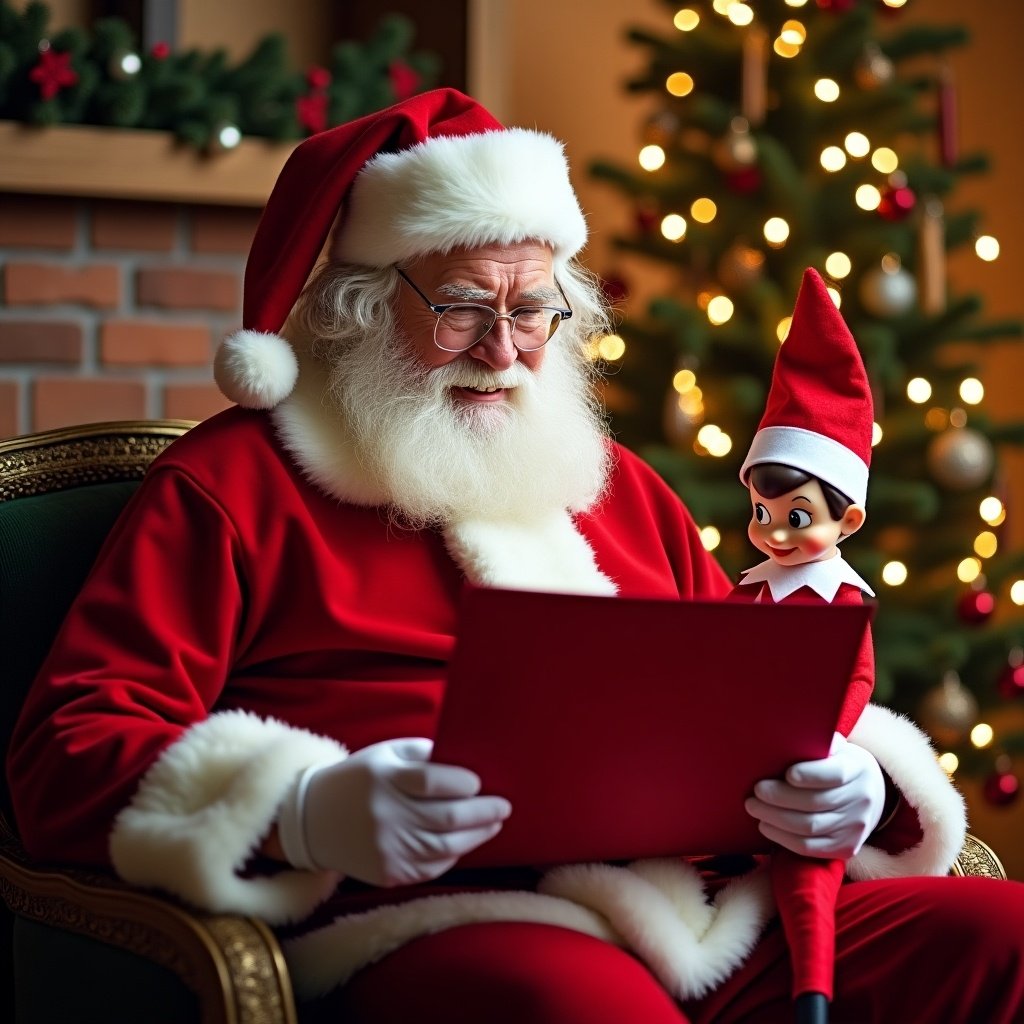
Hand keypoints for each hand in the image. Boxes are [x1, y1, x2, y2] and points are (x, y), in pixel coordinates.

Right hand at [279, 738, 511, 886]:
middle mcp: (385, 815)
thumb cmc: (359, 778)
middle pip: (446, 819)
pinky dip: (452, 855)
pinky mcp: (387, 873)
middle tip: (503, 807)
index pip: (433, 782)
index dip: (463, 783)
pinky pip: (431, 868)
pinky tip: (465, 843)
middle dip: (483, 813)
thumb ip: (424, 755)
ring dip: (477, 836)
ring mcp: (386, 848)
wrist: (312, 820)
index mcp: (384, 779)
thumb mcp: (386, 753)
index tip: (479, 783)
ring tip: (494, 825)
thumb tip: (468, 765)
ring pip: (445, 847)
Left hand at [745, 733, 885, 859]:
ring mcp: (855, 827)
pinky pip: (811, 848)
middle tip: (756, 791)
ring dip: (776, 818)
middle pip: (816, 803)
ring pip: (810, 827)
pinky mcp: (846, 848)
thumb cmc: (838, 762)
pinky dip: (784, 839)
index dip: (811, 775)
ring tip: (753, 807)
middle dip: (780, 798)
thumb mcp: (834, 747)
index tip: (787, 774)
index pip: (836, 774)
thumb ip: (815, 742)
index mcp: (858, 768)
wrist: (870, 793)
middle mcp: (862, 800)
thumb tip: (782, 738)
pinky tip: (766, 826)